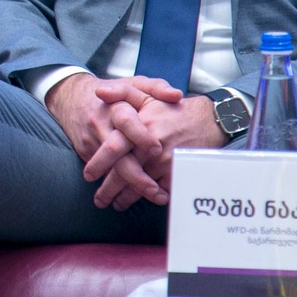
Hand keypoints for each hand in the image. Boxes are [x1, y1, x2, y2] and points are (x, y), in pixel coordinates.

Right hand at [46, 72, 179, 209]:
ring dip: (123, 187)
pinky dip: (113, 186)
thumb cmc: (112, 93)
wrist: (73, 97)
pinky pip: (100, 171)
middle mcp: (102, 124)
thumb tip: (176, 96)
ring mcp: (91, 139)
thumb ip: (156, 88)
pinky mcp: (84, 150)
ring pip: (107, 167)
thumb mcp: (133, 84)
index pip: (126, 121)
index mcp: (116, 106)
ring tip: (147, 199)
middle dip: (134, 174)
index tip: (156, 149)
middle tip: (154, 191)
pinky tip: (127, 199)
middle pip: (115, 151)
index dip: (140, 135)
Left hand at [88, 93, 225, 210]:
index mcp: (140, 124)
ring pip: (139, 185)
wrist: (207, 119)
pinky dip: (149, 198)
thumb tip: (99, 92)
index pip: (113, 147)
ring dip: (125, 198)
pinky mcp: (177, 172)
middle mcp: (151, 144)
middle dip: (108, 189)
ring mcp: (165, 160)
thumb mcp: (146, 94)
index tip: (88, 175)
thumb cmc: (173, 109)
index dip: (98, 164)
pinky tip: (141, 202)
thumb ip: (121, 92)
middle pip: (123, 172)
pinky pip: (159, 190)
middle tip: (99, 200)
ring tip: (116, 204)